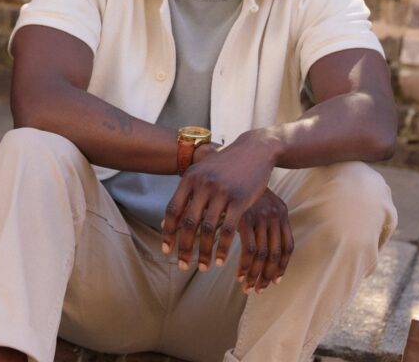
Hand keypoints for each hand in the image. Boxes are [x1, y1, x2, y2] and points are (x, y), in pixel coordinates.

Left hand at [160, 130, 277, 272]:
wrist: (253, 150)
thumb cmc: (224, 165)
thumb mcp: (201, 174)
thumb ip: (184, 196)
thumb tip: (164, 222)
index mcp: (190, 178)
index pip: (173, 210)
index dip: (168, 232)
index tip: (167, 251)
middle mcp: (203, 184)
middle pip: (188, 223)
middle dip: (184, 248)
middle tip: (183, 266)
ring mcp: (222, 191)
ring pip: (207, 229)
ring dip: (203, 252)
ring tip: (203, 267)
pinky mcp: (240, 199)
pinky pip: (228, 229)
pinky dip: (223, 248)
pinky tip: (221, 261)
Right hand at [235, 187, 292, 292]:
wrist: (232, 157)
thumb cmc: (243, 180)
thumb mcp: (258, 198)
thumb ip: (262, 218)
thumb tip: (264, 243)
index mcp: (282, 212)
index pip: (287, 247)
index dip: (281, 267)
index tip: (272, 282)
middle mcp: (275, 215)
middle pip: (275, 256)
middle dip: (265, 276)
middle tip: (257, 291)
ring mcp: (260, 216)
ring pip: (261, 256)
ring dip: (252, 275)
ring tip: (245, 287)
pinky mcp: (243, 215)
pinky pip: (247, 248)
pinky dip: (241, 264)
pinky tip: (230, 271)